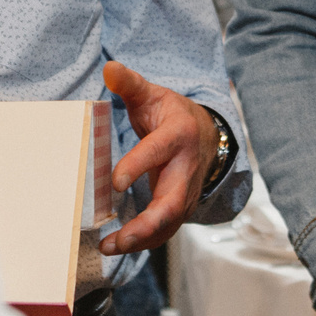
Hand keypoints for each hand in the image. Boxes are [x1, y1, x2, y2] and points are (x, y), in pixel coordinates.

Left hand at [100, 61, 218, 254]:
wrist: (206, 135)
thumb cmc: (171, 114)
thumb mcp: (152, 94)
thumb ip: (129, 83)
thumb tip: (109, 68)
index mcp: (178, 134)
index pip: (158, 151)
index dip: (138, 166)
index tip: (114, 182)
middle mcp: (186, 167)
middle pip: (172, 202)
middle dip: (147, 223)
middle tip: (120, 237)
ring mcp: (187, 192)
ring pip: (169, 222)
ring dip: (141, 239)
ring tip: (110, 246)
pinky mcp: (181, 208)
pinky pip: (165, 229)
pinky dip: (144, 242)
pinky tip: (118, 246)